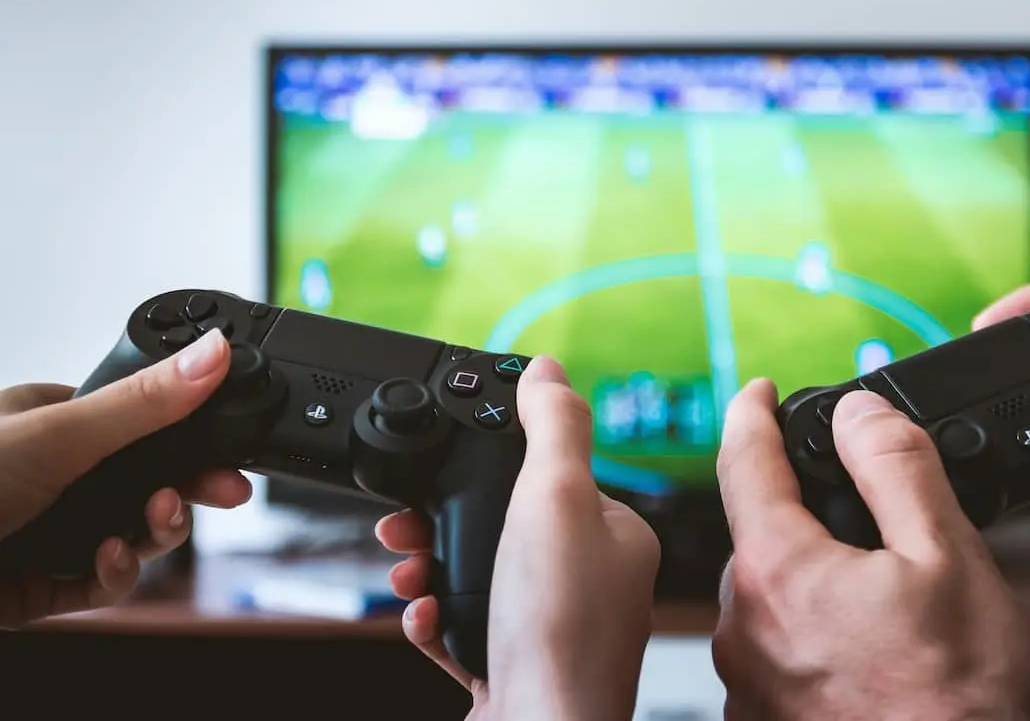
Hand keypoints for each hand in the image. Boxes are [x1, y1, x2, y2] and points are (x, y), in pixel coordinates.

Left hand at [0, 330, 252, 626]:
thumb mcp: (60, 433)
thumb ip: (144, 402)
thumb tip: (212, 355)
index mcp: (51, 422)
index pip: (142, 427)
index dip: (190, 440)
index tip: (229, 453)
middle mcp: (52, 476)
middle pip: (144, 484)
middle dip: (182, 492)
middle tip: (222, 495)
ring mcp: (46, 530)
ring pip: (129, 536)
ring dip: (151, 535)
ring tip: (150, 526)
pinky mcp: (38, 585)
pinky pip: (98, 583)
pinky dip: (114, 575)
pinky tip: (108, 561)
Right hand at [375, 357, 659, 720]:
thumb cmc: (558, 631)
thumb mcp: (554, 498)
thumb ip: (553, 427)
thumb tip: (550, 370)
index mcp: (614, 535)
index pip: (552, 474)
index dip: (493, 465)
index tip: (446, 463)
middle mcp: (591, 582)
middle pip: (504, 525)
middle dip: (445, 521)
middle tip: (405, 524)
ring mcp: (554, 630)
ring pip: (479, 576)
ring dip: (432, 568)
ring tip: (408, 572)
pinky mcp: (518, 669)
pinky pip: (467, 628)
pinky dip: (436, 620)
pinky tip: (424, 618)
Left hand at [712, 380, 1029, 720]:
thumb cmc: (960, 707)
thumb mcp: (949, 559)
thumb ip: (897, 469)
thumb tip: (858, 413)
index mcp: (777, 570)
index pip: (744, 460)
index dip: (753, 412)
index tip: (759, 391)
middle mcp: (741, 626)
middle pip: (760, 533)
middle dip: (803, 511)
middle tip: (870, 521)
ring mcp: (746, 682)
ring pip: (770, 594)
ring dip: (811, 578)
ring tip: (884, 601)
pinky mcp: (761, 719)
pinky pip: (775, 650)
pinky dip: (810, 633)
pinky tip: (864, 652)